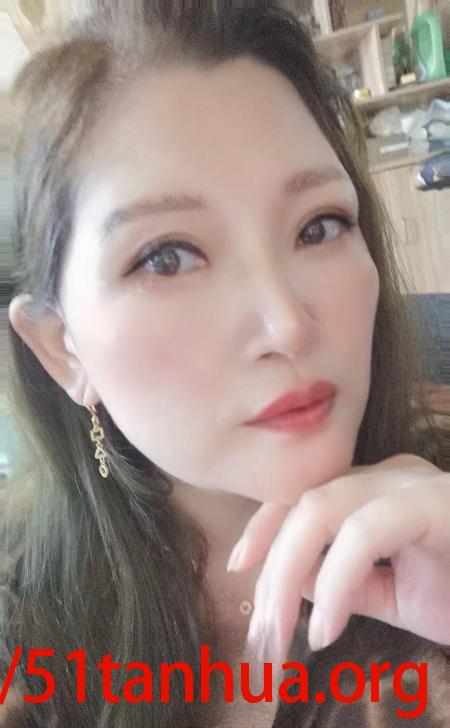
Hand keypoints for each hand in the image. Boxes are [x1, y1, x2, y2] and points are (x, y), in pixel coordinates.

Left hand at [226, 453, 449, 663]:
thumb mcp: (398, 596)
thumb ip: (346, 583)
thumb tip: (293, 583)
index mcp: (379, 490)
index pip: (305, 496)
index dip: (265, 527)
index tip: (240, 568)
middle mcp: (392, 475)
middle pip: (304, 504)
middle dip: (271, 570)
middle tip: (261, 638)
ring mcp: (414, 483)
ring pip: (324, 508)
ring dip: (289, 574)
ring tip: (281, 640)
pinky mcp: (436, 503)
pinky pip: (367, 532)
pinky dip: (338, 579)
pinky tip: (328, 628)